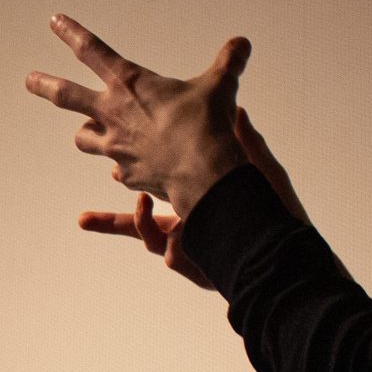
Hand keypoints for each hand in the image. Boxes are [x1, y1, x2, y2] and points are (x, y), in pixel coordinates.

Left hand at [26, 16, 252, 215]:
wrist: (204, 175)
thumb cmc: (208, 124)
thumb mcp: (220, 86)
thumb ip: (227, 63)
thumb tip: (242, 43)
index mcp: (129, 83)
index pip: (92, 51)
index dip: (71, 33)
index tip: (54, 21)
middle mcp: (112, 113)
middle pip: (67, 96)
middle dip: (44, 85)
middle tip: (29, 80)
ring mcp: (115, 147)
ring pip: (84, 137)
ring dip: (85, 133)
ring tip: (88, 132)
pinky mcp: (126, 173)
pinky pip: (117, 167)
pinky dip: (123, 164)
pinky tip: (133, 166)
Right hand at [77, 109, 307, 285]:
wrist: (289, 244)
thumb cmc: (276, 206)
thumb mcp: (259, 167)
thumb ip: (244, 140)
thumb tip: (238, 106)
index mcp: (196, 202)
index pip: (159, 187)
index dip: (134, 180)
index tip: (112, 169)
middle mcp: (189, 228)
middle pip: (140, 225)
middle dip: (110, 223)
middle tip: (82, 219)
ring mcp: (192, 248)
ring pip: (150, 241)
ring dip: (133, 224)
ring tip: (126, 205)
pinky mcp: (197, 265)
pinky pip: (171, 255)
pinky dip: (165, 240)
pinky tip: (168, 226)